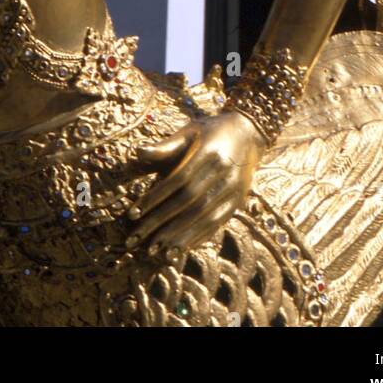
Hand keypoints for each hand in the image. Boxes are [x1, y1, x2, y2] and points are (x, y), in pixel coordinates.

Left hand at [125, 111, 266, 256]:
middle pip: (189, 202)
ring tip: (157, 251)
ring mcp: (233, 189)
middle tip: (138, 238)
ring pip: (204, 217)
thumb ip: (166, 146)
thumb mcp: (190, 131)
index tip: (133, 214)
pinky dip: (197, 237)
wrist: (249, 134)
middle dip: (161, 222)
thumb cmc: (211, 131)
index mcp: (209, 151)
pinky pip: (216, 224)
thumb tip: (138, 152)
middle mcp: (224, 172)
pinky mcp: (237, 202)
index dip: (155, 198)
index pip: (178, 179)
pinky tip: (180, 249)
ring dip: (179, 236)